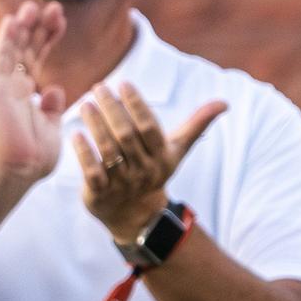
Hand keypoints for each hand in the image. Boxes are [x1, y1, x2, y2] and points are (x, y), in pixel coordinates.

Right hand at [0, 1, 66, 182]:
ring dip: (22, 26)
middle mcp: (14, 85)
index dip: (48, 36)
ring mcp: (4, 86)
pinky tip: (12, 20)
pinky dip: (6, 39)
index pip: (37, 56)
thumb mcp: (51, 127)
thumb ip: (52, 108)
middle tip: (53, 5)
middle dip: (39, 26)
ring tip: (33, 6)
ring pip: (13, 48)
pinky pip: (1, 59)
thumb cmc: (34, 157)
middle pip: (26, 47)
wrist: (20, 171)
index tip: (60, 19)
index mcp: (27, 92)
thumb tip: (55, 89)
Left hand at [73, 86, 224, 245]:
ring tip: (86, 104)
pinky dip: (84, 153)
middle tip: (99, 87)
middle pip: (126, 135)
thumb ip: (197, 124)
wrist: (137, 216)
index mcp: (161, 156)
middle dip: (112, 109)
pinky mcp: (101, 193)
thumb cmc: (155, 171)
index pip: (149, 127)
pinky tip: (75, 134)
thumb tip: (224, 103)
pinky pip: (92, 172)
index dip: (136, 105)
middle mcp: (143, 169)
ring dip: (96, 125)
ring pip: (108, 150)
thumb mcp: (176, 149)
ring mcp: (122, 182)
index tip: (123, 84)